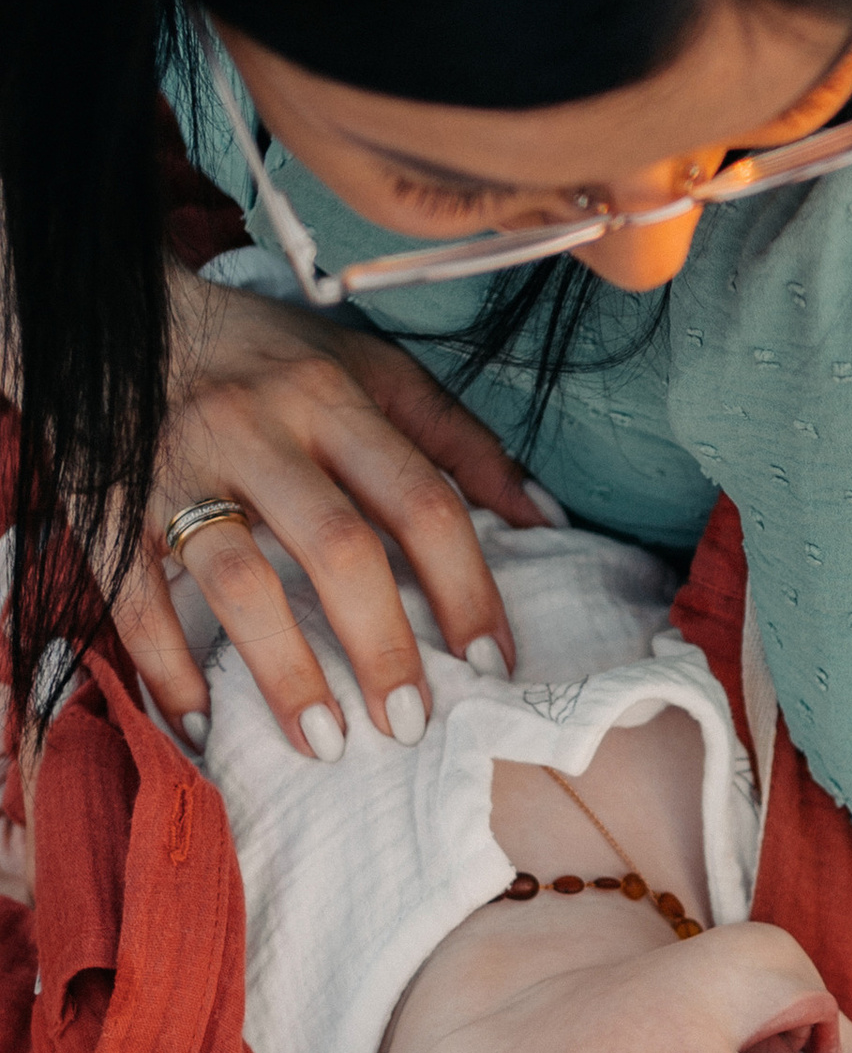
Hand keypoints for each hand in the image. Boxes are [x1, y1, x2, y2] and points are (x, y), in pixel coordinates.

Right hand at [127, 263, 542, 752]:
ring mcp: (174, 466)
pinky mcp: (105, 503)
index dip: (465, 588)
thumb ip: (455, 438)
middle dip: (383, 645)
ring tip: (326, 743)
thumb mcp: (366, 368)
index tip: (492, 665)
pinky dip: (167, 668)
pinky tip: (202, 726)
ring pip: (238, 579)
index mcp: (330, 396)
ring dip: (286, 672)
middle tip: (411, 724)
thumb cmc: (262, 356)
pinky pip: (134, 597)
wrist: (103, 309)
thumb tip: (547, 519)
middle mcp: (255, 427)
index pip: (419, 500)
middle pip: (337, 547)